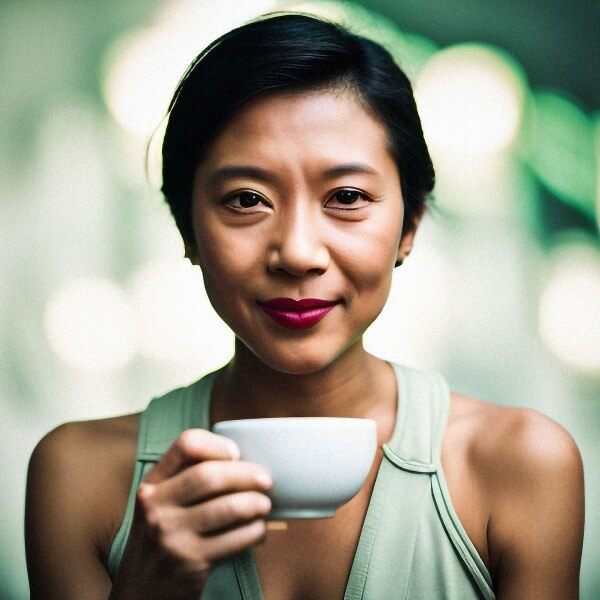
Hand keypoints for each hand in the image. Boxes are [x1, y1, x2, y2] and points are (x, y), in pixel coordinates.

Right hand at [110, 429, 272, 598]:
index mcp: (152, 483)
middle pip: (210, 475)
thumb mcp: (160, 503)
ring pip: (228, 507)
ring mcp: (172, 535)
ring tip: (265, 505)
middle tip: (266, 479)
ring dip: (256, 503)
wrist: (140, 591)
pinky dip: (255, 531)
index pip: (187, 445)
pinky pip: (236, 539)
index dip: (218, 445)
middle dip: (246, 474)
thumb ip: (186, 479)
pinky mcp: (191, 561)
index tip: (236, 454)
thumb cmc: (161, 537)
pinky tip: (258, 530)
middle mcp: (157, 506)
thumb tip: (241, 460)